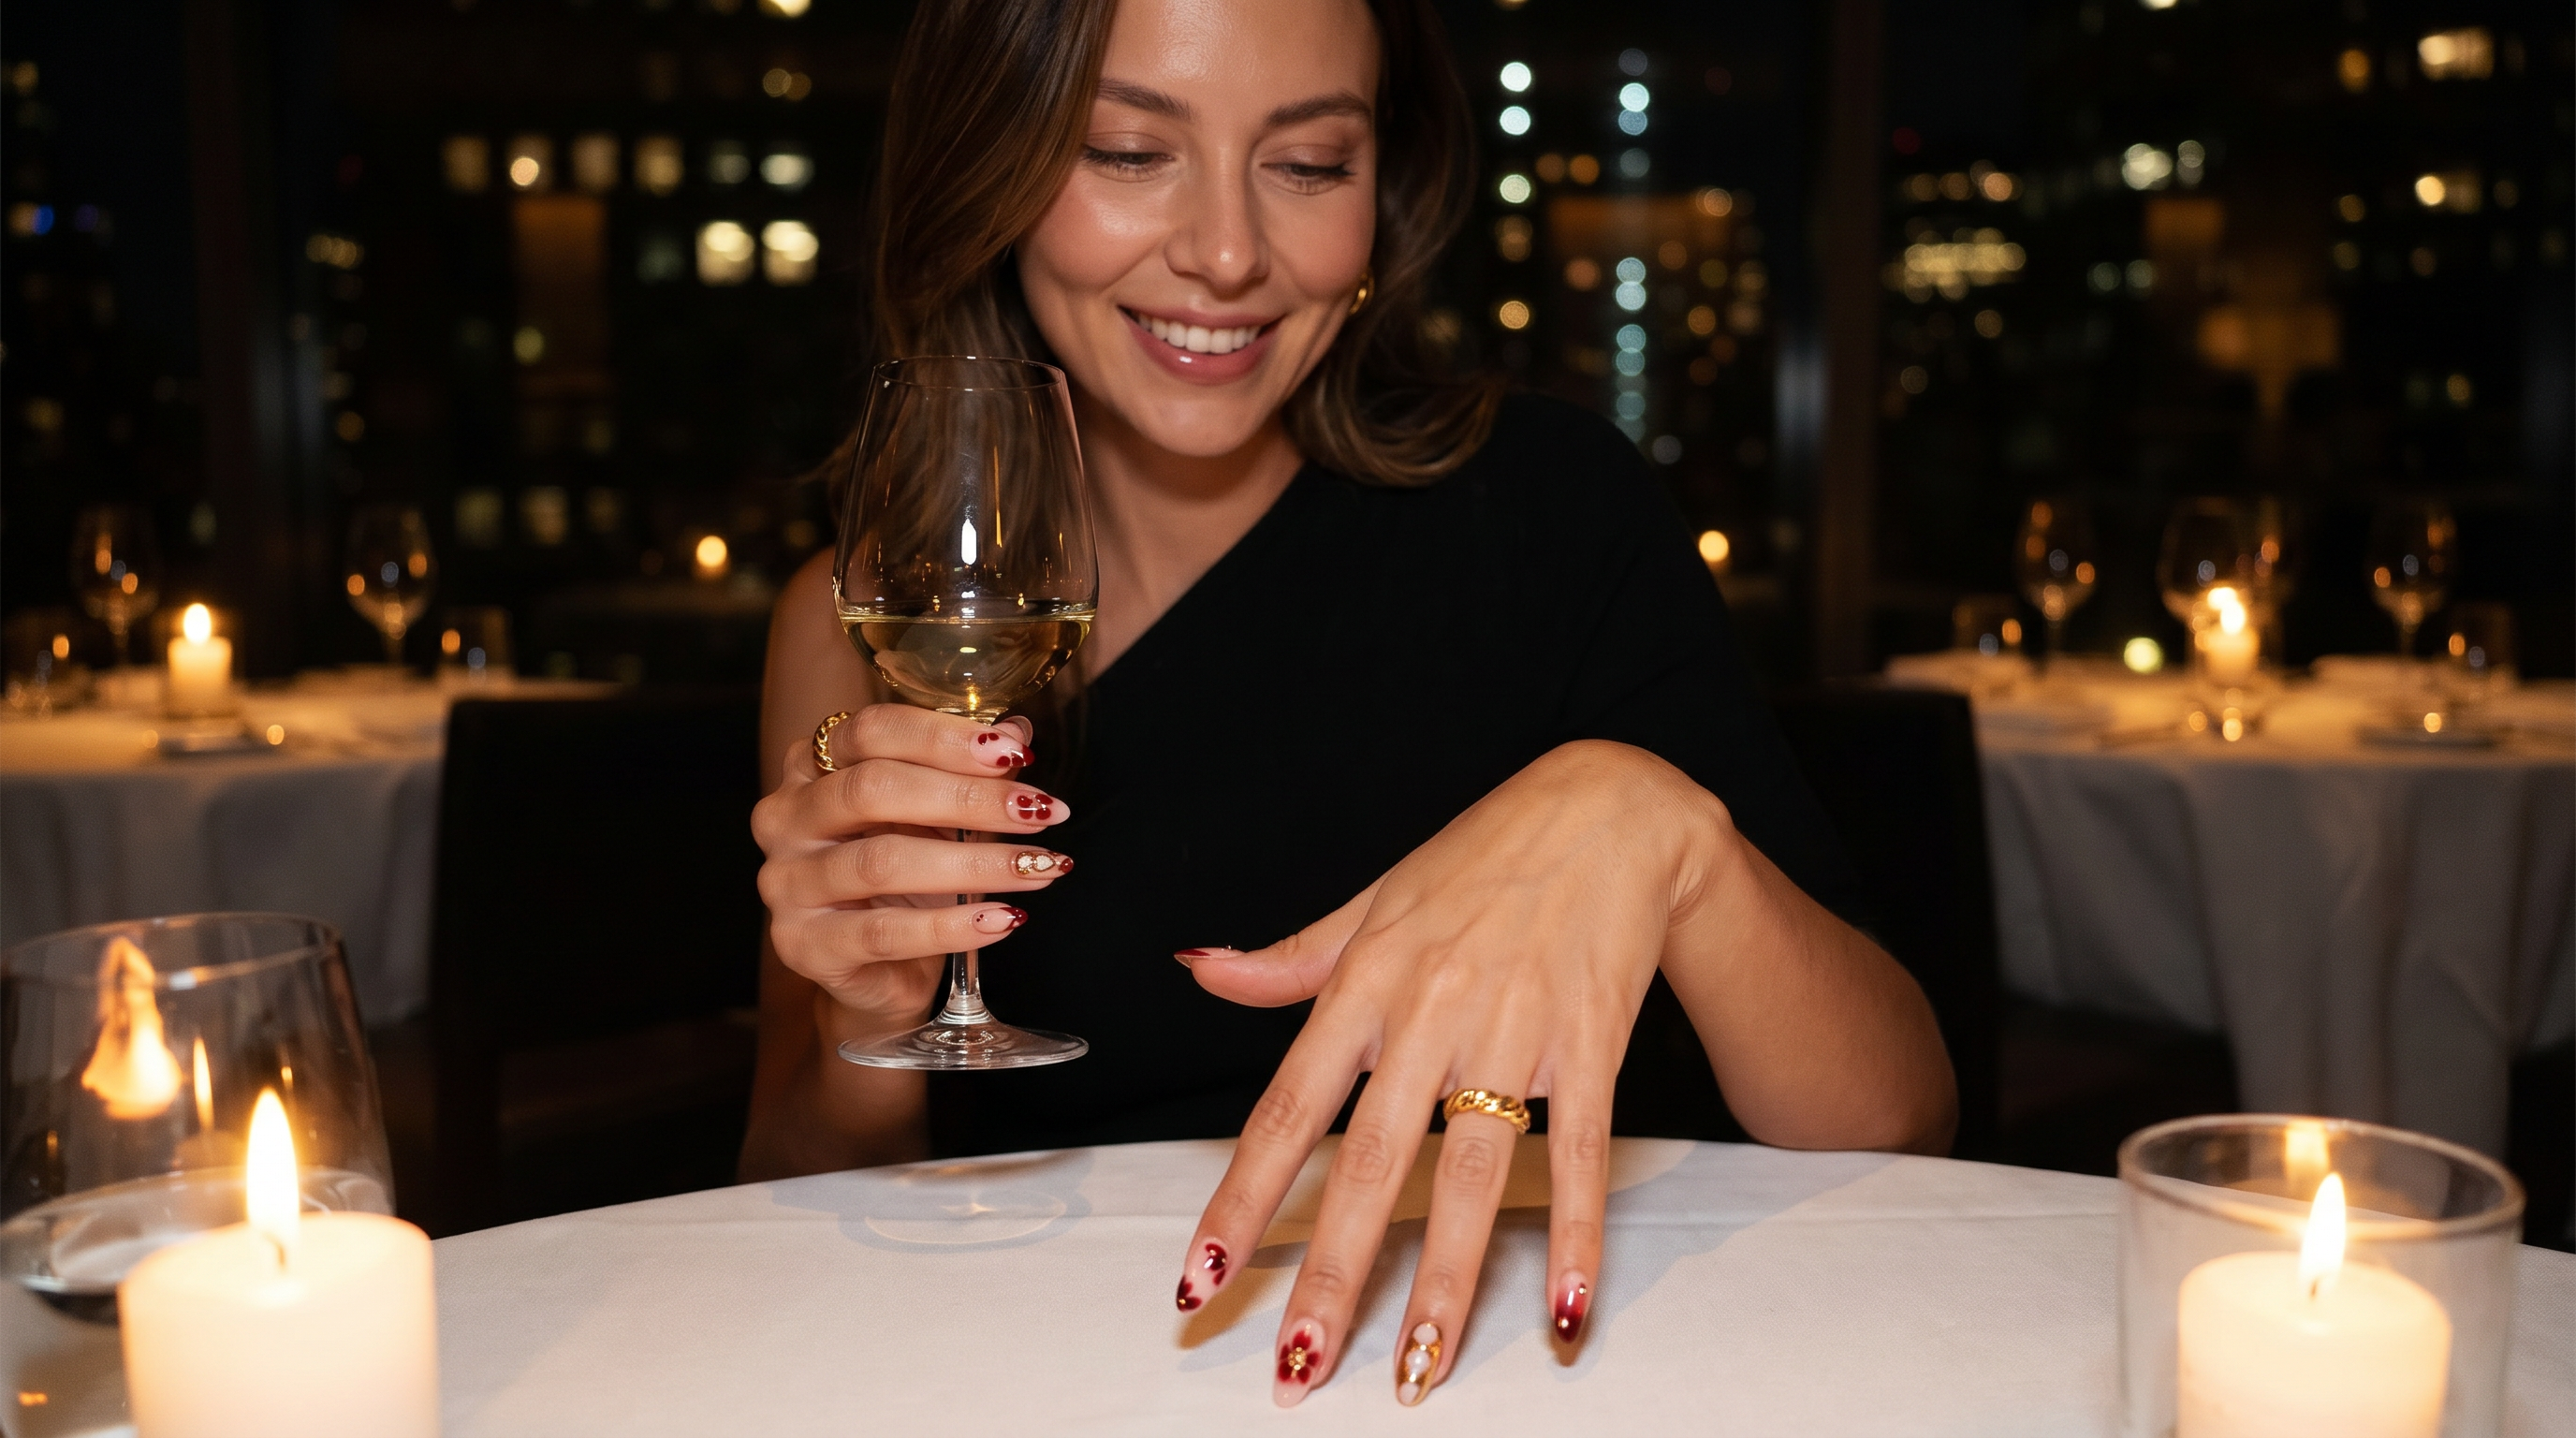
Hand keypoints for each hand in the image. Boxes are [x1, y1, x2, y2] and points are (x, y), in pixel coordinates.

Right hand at [750, 705, 1074, 1029]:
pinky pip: (885, 932)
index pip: (872, 731)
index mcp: (810, 765)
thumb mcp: (937, 816)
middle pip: (873, 790)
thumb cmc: (905, 879)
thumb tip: (1018, 735)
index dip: (944, 738)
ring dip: (975, 863)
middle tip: (1039, 812)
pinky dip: (952, 926)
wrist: (877, 971)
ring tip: (1037, 867)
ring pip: (883, 862)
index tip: (1015, 755)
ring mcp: (787, 883)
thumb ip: (968, 774)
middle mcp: (785, 817)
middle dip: (969, 798)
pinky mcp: (803, 945)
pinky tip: (1003, 919)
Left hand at [1168, 741, 1725, 1406]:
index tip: (1199, 1280)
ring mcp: (1513, 1032)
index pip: (1286, 1112)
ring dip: (1443, 1281)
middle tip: (1297, 1368)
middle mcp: (1429, 1013)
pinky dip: (1574, 1236)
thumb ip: (1289, 960)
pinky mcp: (1590, 1045)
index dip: (1239, 1202)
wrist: (1610, 809)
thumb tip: (1200, 972)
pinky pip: (1579, 1155)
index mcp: (1365, 983)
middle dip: (1329, 1273)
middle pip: (1371, 1164)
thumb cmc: (1482, 856)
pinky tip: (1564, 1314)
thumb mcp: (1372, 900)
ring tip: (1417, 1369)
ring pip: (1471, 1175)